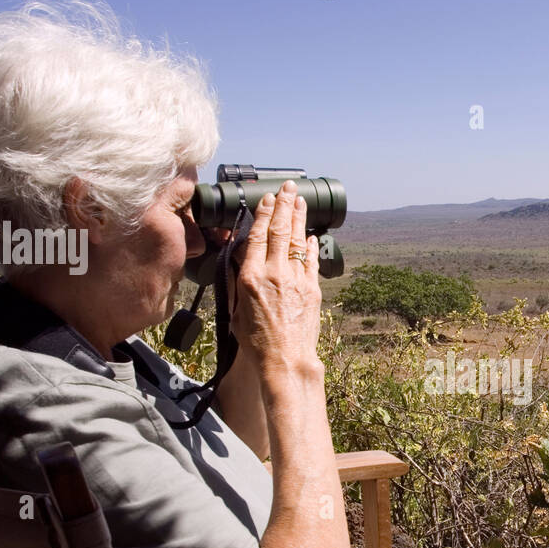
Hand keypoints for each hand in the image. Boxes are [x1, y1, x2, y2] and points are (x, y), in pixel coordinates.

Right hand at [231, 180, 321, 375]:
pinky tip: (311, 234)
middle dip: (285, 205)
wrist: (285, 360)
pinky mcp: (312, 289)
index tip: (268, 199)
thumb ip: (239, 282)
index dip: (264, 214)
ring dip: (299, 217)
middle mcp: (274, 273)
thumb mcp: (236, 309)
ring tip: (300, 200)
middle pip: (280, 230)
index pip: (257, 236)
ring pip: (298, 240)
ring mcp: (296, 279)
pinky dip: (311, 244)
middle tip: (289, 188)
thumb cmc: (256, 342)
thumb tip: (243, 262)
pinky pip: (311, 260)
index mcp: (250, 277)